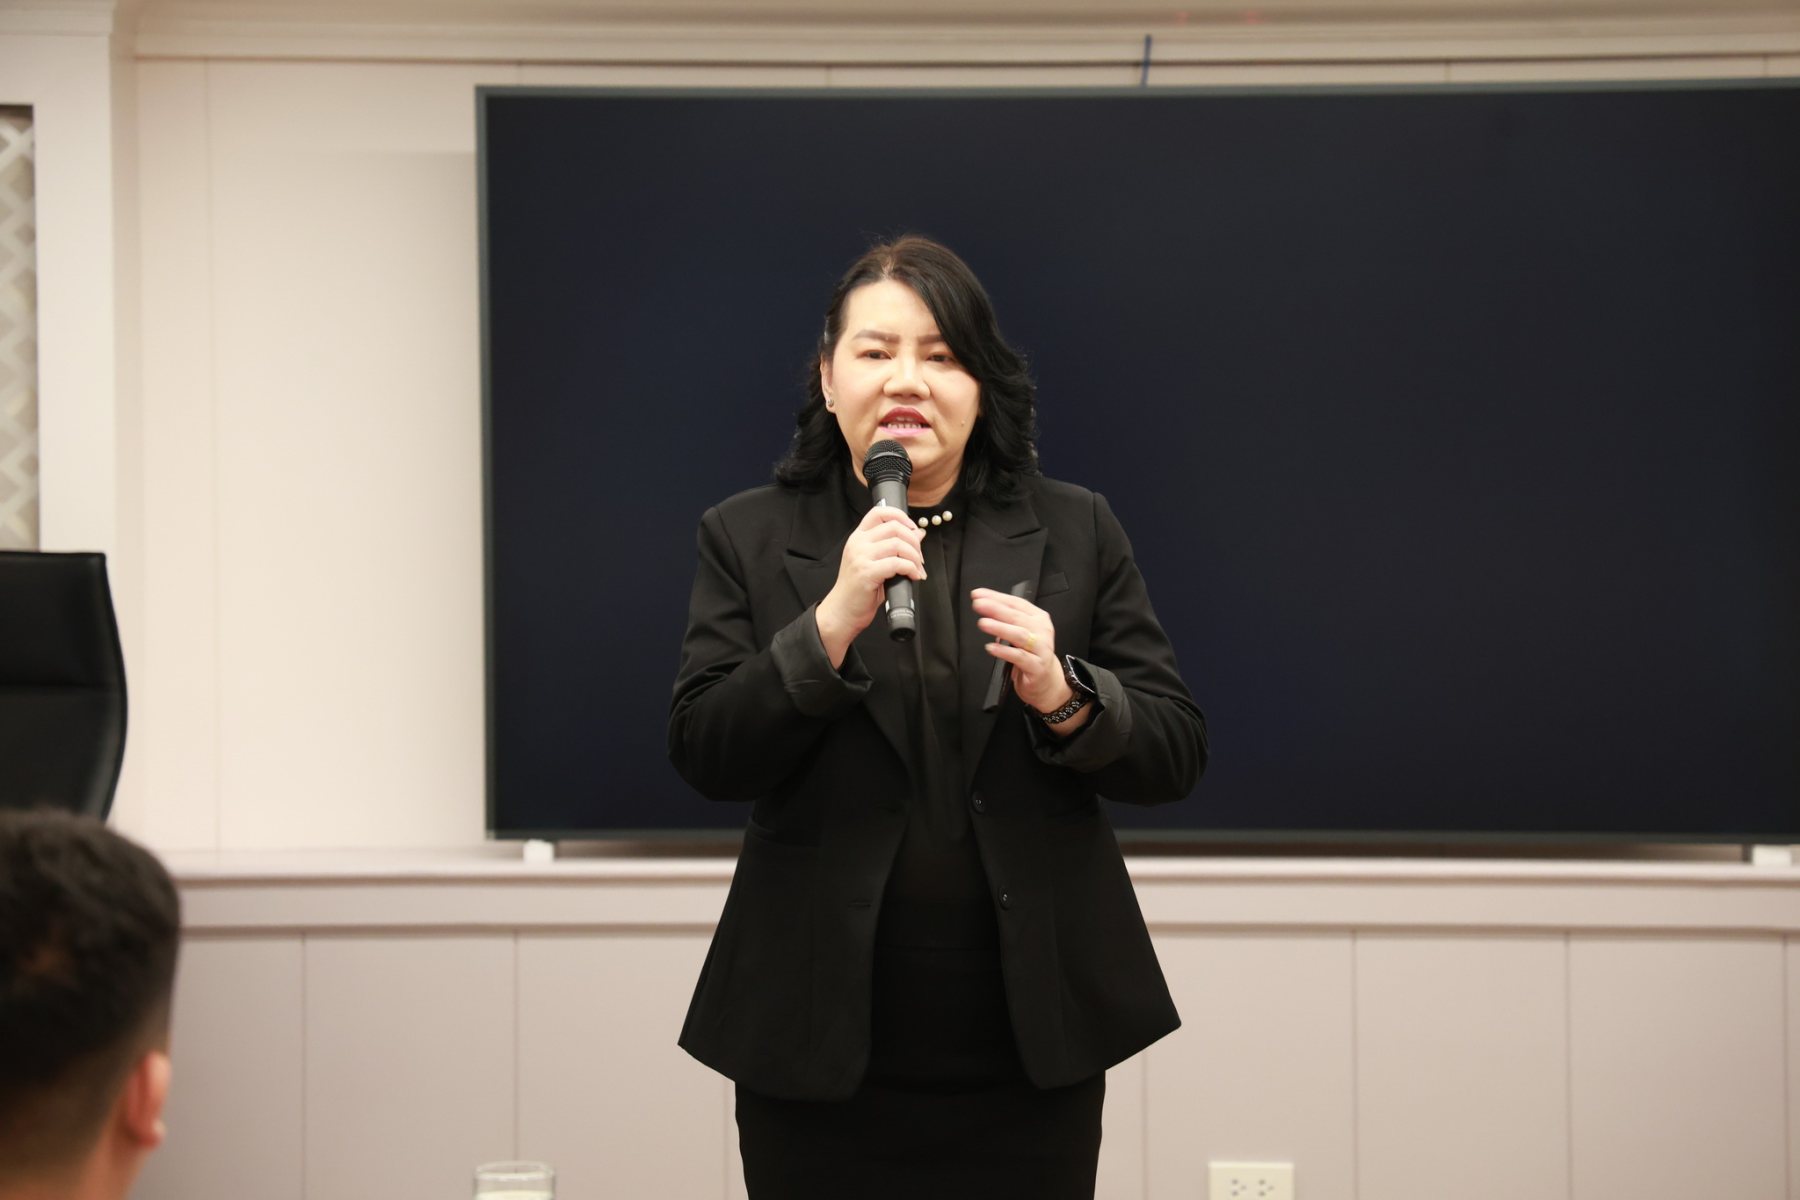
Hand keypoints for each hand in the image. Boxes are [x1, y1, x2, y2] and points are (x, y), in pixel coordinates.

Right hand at [816, 505, 924, 666]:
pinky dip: (911, 569)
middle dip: (914, 542)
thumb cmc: (859, 590)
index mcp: (858, 538)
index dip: (900, 516)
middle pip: (895, 528)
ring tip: (917, 570)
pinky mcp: (866, 573)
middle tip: (919, 558)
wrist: (842, 611)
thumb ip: (893, 547)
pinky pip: (897, 563)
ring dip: (914, 557)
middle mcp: (858, 543)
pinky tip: (913, 576)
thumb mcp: (875, 562)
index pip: (879, 512)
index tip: (913, 529)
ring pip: (898, 544)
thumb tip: (918, 533)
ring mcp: (861, 557)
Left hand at [971, 587, 1072, 714]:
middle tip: (978, 604)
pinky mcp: (1037, 667)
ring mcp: (1041, 649)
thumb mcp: (1021, 633)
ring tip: (983, 623)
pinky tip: (991, 647)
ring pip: (1019, 635)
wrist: (1048, 682)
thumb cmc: (1032, 655)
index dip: (996, 597)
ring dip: (999, 628)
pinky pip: (1019, 657)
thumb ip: (1007, 620)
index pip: (1016, 603)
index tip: (978, 594)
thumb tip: (985, 607)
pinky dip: (1004, 651)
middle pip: (1017, 617)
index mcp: (1038, 618)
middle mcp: (1042, 631)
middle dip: (995, 609)